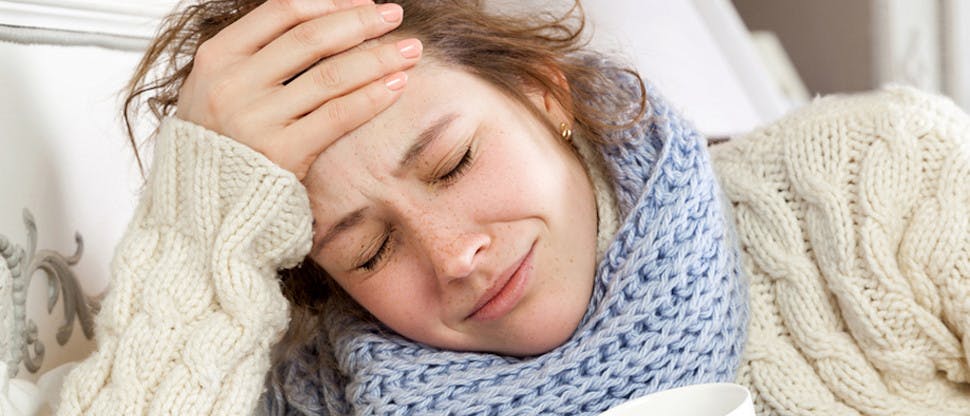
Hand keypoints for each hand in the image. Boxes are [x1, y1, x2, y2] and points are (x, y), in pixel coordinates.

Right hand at [175, 0, 420, 179]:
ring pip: (331, 76)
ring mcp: (256, 119)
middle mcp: (233, 84)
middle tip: (395, 15)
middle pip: (312, 39)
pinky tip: (396, 86)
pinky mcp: (280, 154)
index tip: (364, 2)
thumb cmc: (219, 142)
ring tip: (408, 51)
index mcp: (217, 57)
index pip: (282, 12)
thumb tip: (325, 19)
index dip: (330, 2)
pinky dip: (372, 97)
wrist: (203, 206)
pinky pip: (337, 116)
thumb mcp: (219, 87)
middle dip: (362, 23)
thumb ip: (260, 54)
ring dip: (378, 58)